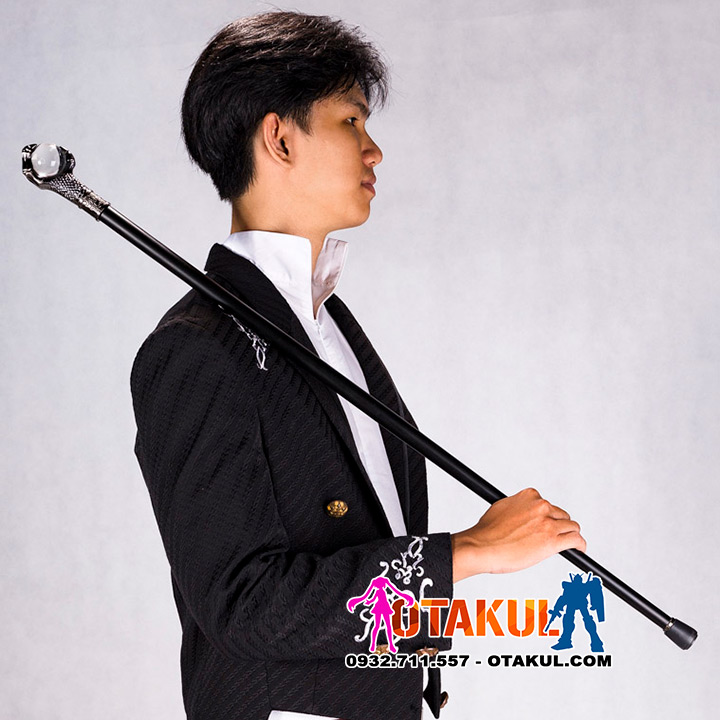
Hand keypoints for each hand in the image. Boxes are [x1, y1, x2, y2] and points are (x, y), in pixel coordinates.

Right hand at [450, 487, 585, 581]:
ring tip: (570, 542)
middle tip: (553, 536)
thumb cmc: (487, 532)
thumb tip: (524, 514)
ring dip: (570, 534)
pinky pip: (575, 540)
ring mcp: (547, 523)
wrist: (481, 547)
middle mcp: (540, 506)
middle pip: (560, 515)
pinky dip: (580, 545)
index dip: (547, 516)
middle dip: (557, 525)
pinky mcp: (552, 541)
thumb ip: (518, 508)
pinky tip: (580, 549)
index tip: (545, 524)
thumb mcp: (501, 508)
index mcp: (529, 496)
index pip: (547, 504)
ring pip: (571, 526)